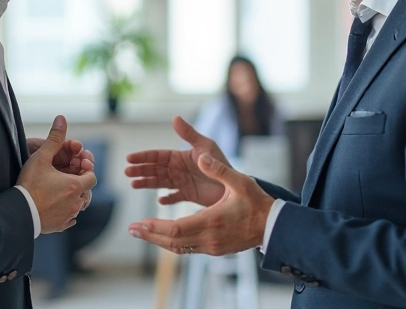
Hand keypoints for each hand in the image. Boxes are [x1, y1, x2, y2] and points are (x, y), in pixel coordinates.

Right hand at [17, 115, 96, 233]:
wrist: (17, 212)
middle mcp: (76, 202)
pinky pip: (70, 220)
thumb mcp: (41, 157)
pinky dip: (66, 212)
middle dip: (79, 183)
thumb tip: (62, 118)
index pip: (91, 177)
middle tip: (66, 177)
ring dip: (74, 197)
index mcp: (76, 186)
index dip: (85, 170)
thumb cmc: (29, 184)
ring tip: (61, 190)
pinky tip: (58, 206)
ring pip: (79, 205)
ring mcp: (69, 216)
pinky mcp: (60, 226)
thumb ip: (54, 138)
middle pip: (86, 191)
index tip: (75, 167)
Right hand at [124, 116, 231, 207]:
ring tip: (133, 185)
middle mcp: (180, 169)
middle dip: (141, 170)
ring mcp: (183, 183)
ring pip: (160, 183)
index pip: (158, 156)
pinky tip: (160, 202)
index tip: (129, 159)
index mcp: (181, 157)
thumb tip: (174, 117)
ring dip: (147, 183)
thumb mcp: (204, 146)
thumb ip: (189, 134)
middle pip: (155, 169)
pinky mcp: (190, 195)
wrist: (236, 185)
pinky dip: (167, 199)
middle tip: (127, 173)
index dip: (144, 157)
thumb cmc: (221, 163)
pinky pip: (174, 197)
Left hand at [128, 153, 274, 255]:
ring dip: (159, 239)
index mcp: (212, 221)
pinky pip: (188, 248)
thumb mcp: (240, 182)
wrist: (273, 226)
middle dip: (150, 234)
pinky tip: (164, 235)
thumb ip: (218, 170)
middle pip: (172, 241)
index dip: (155, 227)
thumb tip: (202, 157)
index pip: (176, 230)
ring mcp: (212, 246)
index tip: (139, 223)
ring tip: (143, 231)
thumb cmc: (257, 202)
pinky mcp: (215, 249)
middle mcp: (209, 237)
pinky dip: (173, 241)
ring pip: (179, 247)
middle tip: (132, 229)